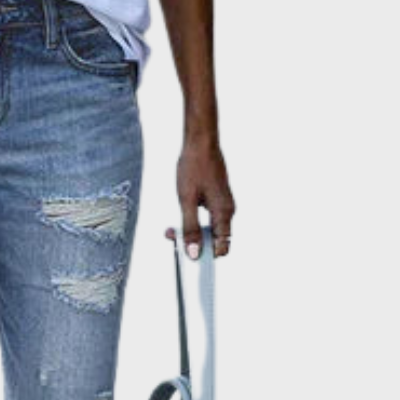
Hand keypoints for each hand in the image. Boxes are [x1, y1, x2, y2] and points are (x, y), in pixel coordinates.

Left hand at [164, 137, 235, 258]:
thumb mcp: (186, 201)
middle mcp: (227, 211)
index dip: (207, 256)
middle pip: (214, 241)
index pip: (222, 247)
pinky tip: (179, 216)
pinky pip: (207, 220)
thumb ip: (190, 229)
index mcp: (224, 213)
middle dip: (194, 244)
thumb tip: (194, 254)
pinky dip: (193, 222)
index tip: (188, 257)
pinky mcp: (217, 200)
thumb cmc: (194, 167)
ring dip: (191, 233)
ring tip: (172, 229)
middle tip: (173, 237)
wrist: (200, 142)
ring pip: (209, 230)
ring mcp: (223, 206)